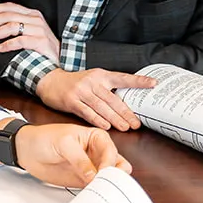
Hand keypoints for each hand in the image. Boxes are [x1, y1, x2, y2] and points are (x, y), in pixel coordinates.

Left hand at [0, 2, 59, 60]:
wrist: (59, 62)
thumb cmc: (42, 49)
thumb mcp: (29, 33)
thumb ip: (16, 27)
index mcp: (31, 15)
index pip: (10, 6)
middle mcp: (36, 20)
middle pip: (8, 15)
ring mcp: (39, 30)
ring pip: (12, 26)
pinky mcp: (41, 42)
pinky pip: (21, 40)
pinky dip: (7, 44)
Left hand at [13, 123, 131, 187]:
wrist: (27, 150)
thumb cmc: (43, 138)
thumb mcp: (63, 143)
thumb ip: (79, 159)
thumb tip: (93, 176)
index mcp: (97, 137)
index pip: (111, 152)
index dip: (109, 164)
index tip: (101, 173)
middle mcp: (98, 153)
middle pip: (117, 166)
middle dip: (114, 176)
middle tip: (103, 184)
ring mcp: (92, 167)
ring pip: (110, 178)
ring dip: (107, 185)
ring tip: (98, 190)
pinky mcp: (84, 180)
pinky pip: (96, 187)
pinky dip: (97, 192)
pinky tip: (92, 194)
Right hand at [35, 68, 154, 130]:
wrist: (49, 80)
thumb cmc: (74, 83)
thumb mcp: (91, 80)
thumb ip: (106, 89)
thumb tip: (125, 105)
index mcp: (100, 75)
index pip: (123, 78)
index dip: (138, 81)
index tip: (153, 84)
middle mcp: (92, 81)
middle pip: (113, 99)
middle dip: (126, 113)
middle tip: (136, 123)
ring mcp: (81, 91)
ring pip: (102, 107)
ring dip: (115, 119)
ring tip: (125, 127)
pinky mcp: (71, 101)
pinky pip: (87, 112)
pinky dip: (97, 120)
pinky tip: (106, 126)